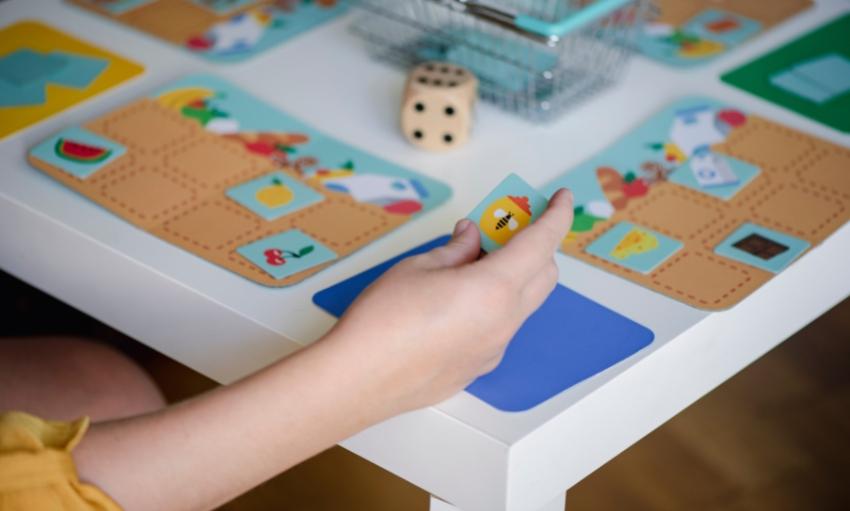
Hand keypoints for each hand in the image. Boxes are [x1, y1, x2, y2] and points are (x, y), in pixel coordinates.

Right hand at [324, 188, 573, 415]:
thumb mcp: (419, 267)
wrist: (358, 380)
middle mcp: (505, 323)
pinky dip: (493, 305)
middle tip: (502, 227)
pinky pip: (500, 328)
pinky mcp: (478, 368)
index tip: (561, 198)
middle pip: (544, 275)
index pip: (542, 243)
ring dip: (512, 277)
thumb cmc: (383, 321)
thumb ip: (457, 249)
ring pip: (523, 304)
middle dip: (535, 245)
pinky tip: (456, 301)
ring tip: (470, 262)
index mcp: (495, 290)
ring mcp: (494, 350)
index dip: (557, 215)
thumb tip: (473, 236)